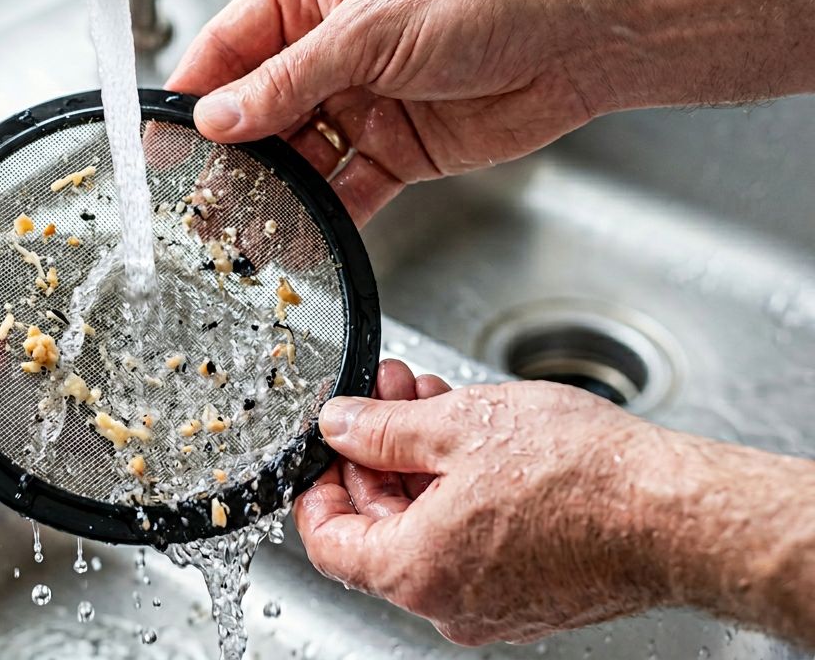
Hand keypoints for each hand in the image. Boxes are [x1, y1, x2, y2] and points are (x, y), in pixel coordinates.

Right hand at [167, 0, 591, 225]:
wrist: (575, 38)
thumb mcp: (367, 32)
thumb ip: (286, 82)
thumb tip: (221, 116)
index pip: (231, 45)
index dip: (195, 90)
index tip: (164, 134)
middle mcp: (332, 48)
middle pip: (259, 108)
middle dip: (231, 152)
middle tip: (198, 193)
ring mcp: (363, 101)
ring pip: (299, 156)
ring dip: (274, 190)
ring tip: (241, 223)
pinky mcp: (396, 149)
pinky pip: (346, 188)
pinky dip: (324, 214)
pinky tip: (301, 234)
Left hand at [296, 360, 680, 644]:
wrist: (679, 514)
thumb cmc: (584, 478)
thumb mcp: (459, 427)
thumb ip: (383, 428)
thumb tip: (340, 425)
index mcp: (416, 571)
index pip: (327, 541)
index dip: (318, 485)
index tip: (326, 445)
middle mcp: (449, 603)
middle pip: (380, 529)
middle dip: (379, 452)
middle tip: (389, 392)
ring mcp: (494, 605)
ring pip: (429, 530)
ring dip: (421, 463)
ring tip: (433, 400)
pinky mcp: (533, 594)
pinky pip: (473, 543)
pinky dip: (462, 492)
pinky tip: (475, 439)